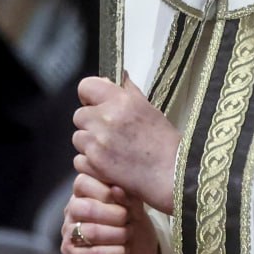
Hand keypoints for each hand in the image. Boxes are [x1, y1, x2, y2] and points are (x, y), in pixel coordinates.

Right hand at [61, 174, 158, 253]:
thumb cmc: (132, 228)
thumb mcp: (135, 208)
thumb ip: (127, 195)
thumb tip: (116, 188)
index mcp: (83, 193)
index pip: (82, 182)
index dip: (105, 191)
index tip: (124, 201)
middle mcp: (72, 210)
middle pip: (86, 208)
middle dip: (115, 216)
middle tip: (128, 221)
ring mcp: (69, 232)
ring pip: (91, 232)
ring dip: (117, 235)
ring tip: (128, 237)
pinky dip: (114, 253)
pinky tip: (123, 252)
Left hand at [72, 74, 178, 213]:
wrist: (175, 176)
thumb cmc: (166, 144)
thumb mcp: (149, 110)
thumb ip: (129, 92)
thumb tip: (119, 76)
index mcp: (121, 101)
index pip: (86, 86)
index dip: (89, 96)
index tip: (96, 104)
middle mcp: (106, 118)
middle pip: (79, 115)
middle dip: (90, 124)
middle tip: (109, 134)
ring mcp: (98, 141)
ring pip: (78, 138)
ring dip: (90, 144)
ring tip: (112, 152)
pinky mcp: (95, 163)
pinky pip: (79, 160)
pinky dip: (90, 164)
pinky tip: (108, 166)